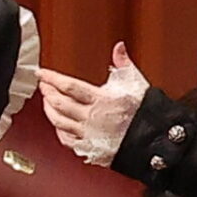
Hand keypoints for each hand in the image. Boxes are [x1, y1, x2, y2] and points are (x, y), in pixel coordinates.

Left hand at [37, 43, 151, 163]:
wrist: (154, 139)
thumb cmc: (146, 113)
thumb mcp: (136, 82)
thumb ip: (123, 64)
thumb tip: (119, 47)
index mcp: (102, 100)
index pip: (69, 86)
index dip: (52, 79)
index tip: (42, 73)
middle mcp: (92, 118)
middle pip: (60, 104)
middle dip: (48, 93)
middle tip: (43, 86)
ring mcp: (89, 134)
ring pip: (60, 122)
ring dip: (49, 111)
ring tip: (47, 102)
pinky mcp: (90, 149)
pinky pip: (67, 141)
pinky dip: (59, 131)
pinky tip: (58, 125)